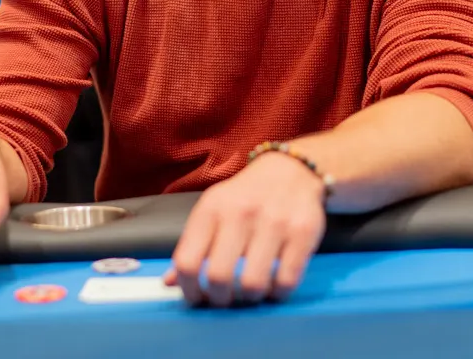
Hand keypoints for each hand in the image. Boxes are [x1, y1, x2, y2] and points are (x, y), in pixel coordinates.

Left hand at [163, 151, 326, 306]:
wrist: (291, 170)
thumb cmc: (246, 196)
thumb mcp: (213, 210)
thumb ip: (192, 246)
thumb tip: (170, 282)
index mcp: (211, 209)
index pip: (186, 261)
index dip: (188, 290)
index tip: (196, 298)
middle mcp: (240, 213)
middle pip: (218, 277)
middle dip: (219, 300)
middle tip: (225, 301)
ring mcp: (274, 222)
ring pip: (253, 284)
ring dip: (250, 299)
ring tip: (250, 293)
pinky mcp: (303, 232)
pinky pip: (286, 280)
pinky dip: (278, 293)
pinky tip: (274, 286)